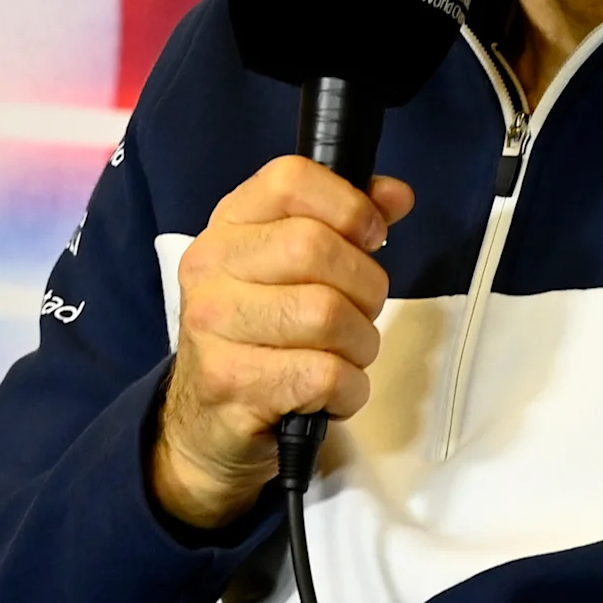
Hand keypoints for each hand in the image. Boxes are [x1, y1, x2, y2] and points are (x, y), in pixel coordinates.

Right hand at [151, 158, 413, 530]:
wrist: (206, 423)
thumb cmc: (260, 337)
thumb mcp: (289, 270)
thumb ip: (343, 224)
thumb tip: (396, 195)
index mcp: (228, 227)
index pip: (290, 180)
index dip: (348, 205)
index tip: (369, 238)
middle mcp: (210, 268)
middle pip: (317, 248)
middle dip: (365, 287)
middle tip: (360, 312)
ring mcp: (213, 326)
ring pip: (327, 315)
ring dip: (360, 344)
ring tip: (343, 356)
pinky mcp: (231, 382)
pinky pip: (326, 375)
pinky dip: (350, 390)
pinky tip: (331, 393)